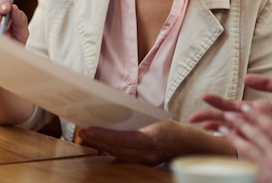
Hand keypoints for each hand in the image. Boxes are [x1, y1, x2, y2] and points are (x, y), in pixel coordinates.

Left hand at [78, 119, 233, 164]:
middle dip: (97, 140)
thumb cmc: (172, 128)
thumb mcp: (155, 118)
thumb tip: (116, 109)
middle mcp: (145, 153)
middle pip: (115, 148)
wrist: (189, 145)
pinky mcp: (143, 163)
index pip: (120, 139)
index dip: (102, 135)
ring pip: (116, 154)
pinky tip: (100, 145)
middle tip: (82, 132)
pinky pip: (123, 157)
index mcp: (149, 140)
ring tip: (87, 137)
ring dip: (100, 146)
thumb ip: (137, 118)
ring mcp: (144, 161)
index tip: (88, 129)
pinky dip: (110, 151)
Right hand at [189, 73, 271, 145]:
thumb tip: (246, 77)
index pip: (234, 106)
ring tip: (201, 124)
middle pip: (229, 119)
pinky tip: (224, 134)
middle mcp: (259, 121)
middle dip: (210, 117)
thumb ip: (267, 83)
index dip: (218, 103)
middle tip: (192, 117)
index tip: (203, 97)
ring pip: (235, 128)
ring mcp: (265, 130)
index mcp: (260, 110)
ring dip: (218, 126)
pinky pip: (252, 137)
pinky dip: (236, 136)